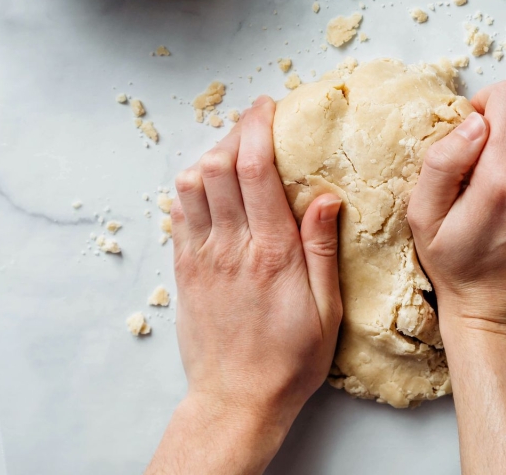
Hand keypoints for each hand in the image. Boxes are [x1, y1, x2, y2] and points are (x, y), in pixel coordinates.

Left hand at [147, 96, 342, 473]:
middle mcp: (231, 247)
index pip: (254, 171)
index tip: (267, 106)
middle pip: (216, 166)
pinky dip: (191, 190)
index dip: (257, 128)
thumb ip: (323, 248)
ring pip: (190, 184)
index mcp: (272, 252)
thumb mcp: (327, 309)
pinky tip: (210, 190)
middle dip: (234, 132)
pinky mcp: (184, 271)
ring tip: (233, 155)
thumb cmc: (290, 359)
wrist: (237, 399)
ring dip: (209, 158)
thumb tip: (327, 197)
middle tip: (254, 124)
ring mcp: (201, 257)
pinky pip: (178, 214)